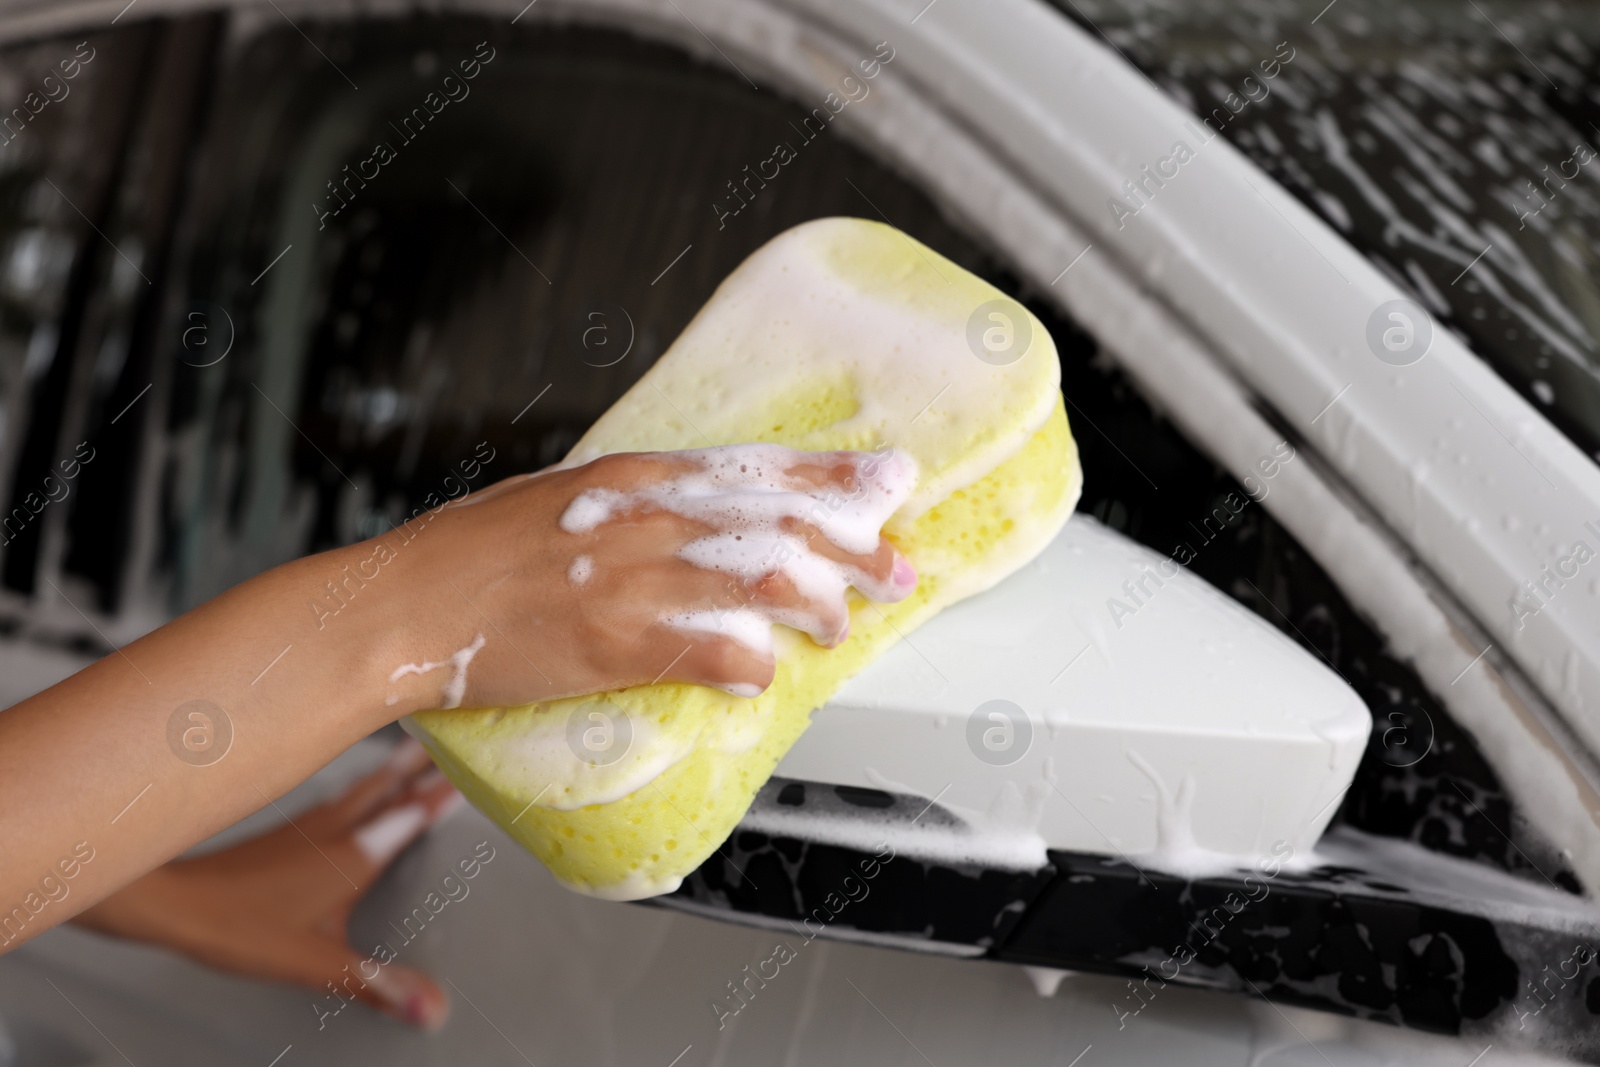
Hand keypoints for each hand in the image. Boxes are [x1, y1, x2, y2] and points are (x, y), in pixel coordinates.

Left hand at [74, 741, 458, 1028]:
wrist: (171, 902)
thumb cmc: (237, 926)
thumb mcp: (315, 962)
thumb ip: (376, 983)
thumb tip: (431, 1007)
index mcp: (353, 855)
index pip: (411, 815)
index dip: (444, 792)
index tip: (475, 768)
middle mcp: (335, 830)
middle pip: (391, 787)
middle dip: (426, 764)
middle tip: (453, 736)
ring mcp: (309, 824)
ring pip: (364, 785)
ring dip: (394, 767)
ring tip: (415, 748)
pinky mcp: (285, 829)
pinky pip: (338, 795)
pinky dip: (360, 783)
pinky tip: (352, 790)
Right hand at [378, 445, 917, 714]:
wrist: (405, 604)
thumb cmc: (472, 553)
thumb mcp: (563, 496)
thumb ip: (636, 502)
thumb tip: (700, 516)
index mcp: (636, 474)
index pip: (762, 465)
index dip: (835, 474)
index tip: (890, 480)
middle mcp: (647, 516)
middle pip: (782, 522)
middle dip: (855, 548)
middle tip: (898, 570)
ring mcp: (634, 579)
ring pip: (766, 580)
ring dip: (817, 607)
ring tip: (839, 627)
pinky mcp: (616, 642)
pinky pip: (714, 649)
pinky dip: (751, 664)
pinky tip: (763, 675)